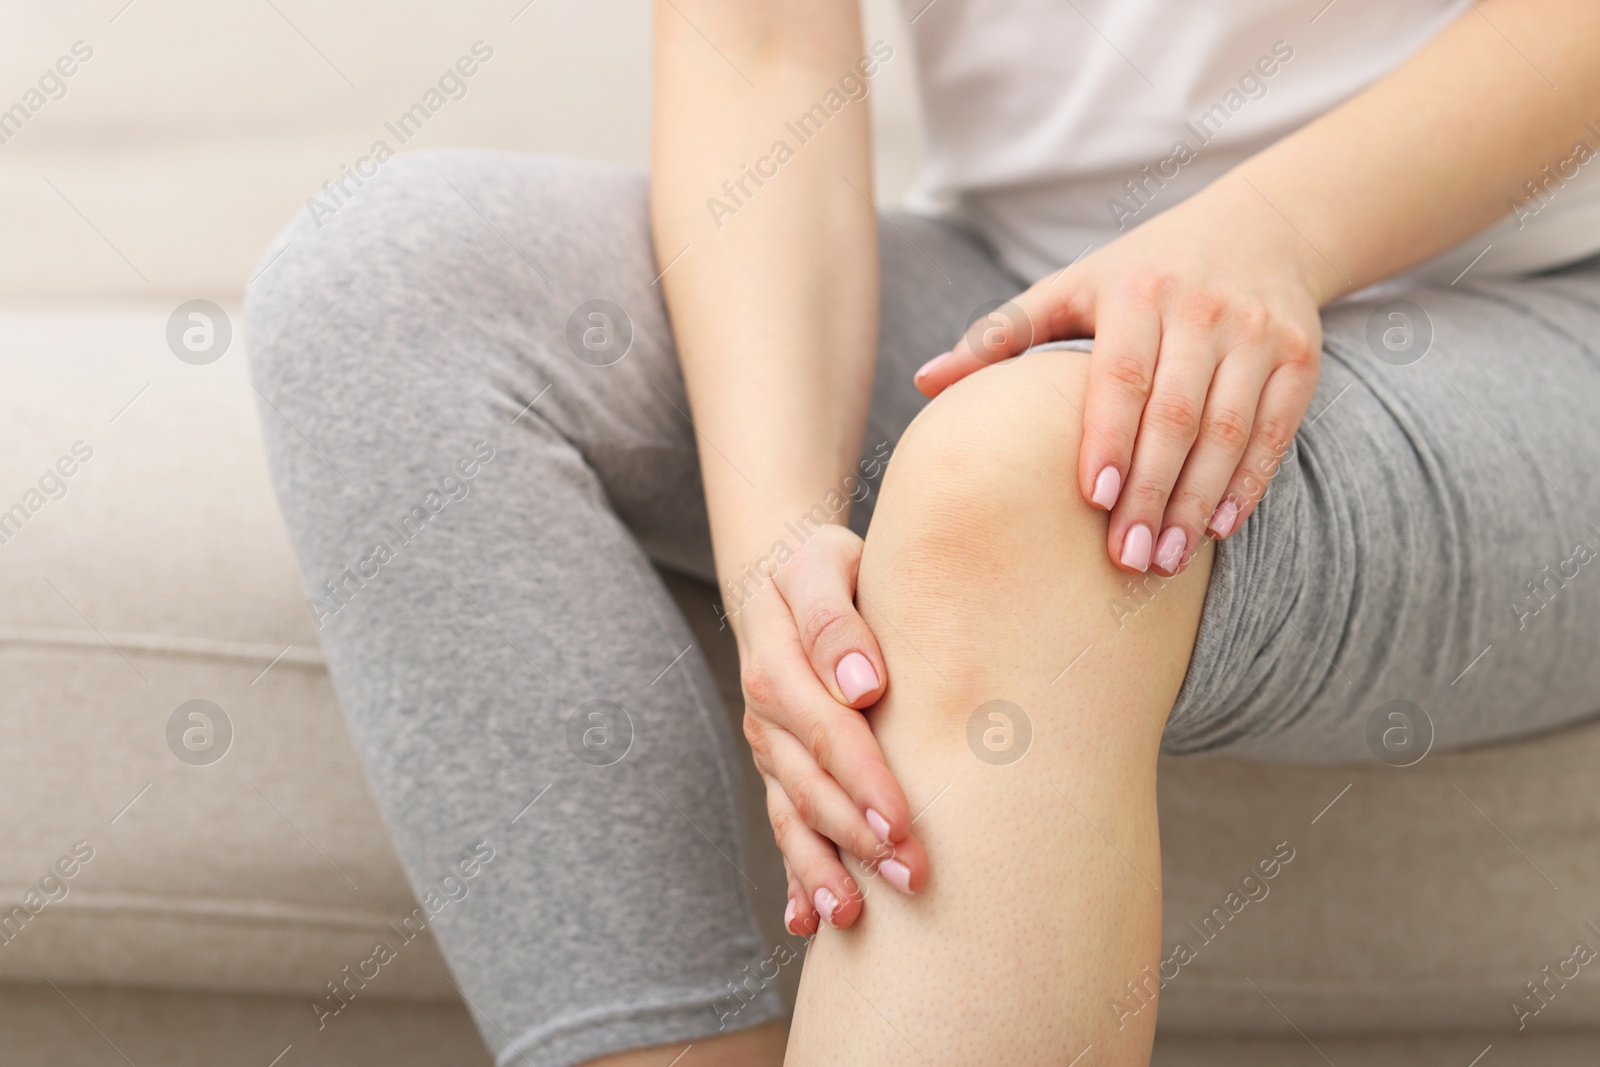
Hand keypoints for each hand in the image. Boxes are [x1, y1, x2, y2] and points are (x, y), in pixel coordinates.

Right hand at [732, 523, 927, 933]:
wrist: (785, 575)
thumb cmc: (827, 567)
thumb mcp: (828, 563)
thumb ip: (837, 619)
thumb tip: (863, 685)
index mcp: (778, 661)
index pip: (824, 729)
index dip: (862, 780)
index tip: (902, 820)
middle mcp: (766, 712)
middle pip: (809, 784)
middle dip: (856, 838)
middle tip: (909, 877)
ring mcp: (769, 746)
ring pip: (793, 815)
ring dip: (822, 869)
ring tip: (852, 917)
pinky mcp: (778, 768)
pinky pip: (783, 824)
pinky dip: (793, 876)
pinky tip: (805, 924)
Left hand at [913, 178, 1325, 575]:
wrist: (1259, 230)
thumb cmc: (1139, 274)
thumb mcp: (1071, 288)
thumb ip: (1000, 335)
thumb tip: (921, 383)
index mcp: (1138, 292)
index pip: (1121, 374)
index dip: (1108, 437)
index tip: (1090, 500)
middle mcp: (1204, 310)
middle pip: (1178, 414)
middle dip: (1151, 491)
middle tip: (1123, 558)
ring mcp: (1259, 335)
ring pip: (1230, 431)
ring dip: (1198, 502)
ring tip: (1162, 559)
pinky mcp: (1300, 359)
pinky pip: (1275, 432)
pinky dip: (1248, 485)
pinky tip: (1217, 531)